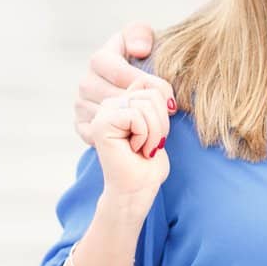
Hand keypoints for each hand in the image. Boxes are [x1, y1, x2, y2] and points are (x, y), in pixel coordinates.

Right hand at [75, 22, 176, 144]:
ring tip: (157, 124)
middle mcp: (86, 82)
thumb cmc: (141, 61)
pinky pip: (97, 135)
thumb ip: (140, 35)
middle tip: (167, 113)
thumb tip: (139, 50)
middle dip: (143, 106)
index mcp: (99, 59)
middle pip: (115, 98)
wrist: (134, 88)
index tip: (168, 93)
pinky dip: (118, 137)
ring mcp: (81, 104)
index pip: (119, 71)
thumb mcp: (143, 40)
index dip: (145, 83)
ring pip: (107, 118)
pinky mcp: (82, 125)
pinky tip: (138, 135)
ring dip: (133, 124)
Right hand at [90, 82, 171, 213]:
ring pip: (146, 104)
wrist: (138, 189)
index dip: (164, 107)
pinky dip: (145, 136)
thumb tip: (153, 76)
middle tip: (150, 144)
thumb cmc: (150, 161)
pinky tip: (135, 149)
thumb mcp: (158, 121)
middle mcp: (109, 103)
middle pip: (151, 92)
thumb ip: (153, 98)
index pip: (151, 83)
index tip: (158, 134)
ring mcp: (104, 112)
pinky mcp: (102, 123)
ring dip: (154, 132)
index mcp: (122, 100)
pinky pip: (137, 115)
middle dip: (161, 122)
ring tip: (143, 148)